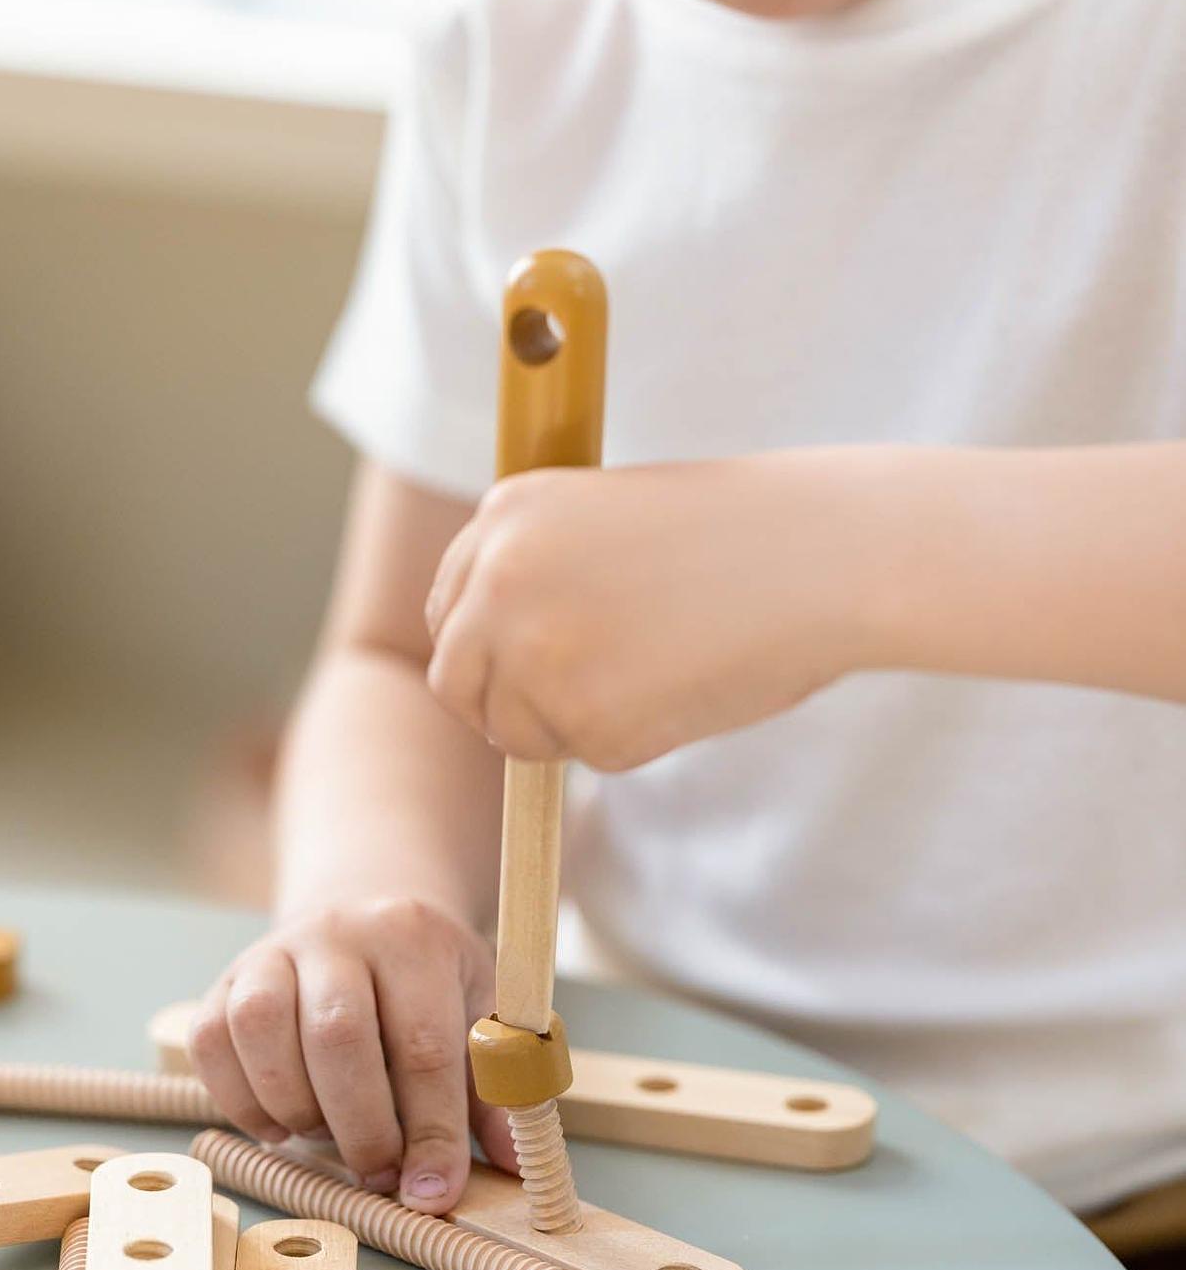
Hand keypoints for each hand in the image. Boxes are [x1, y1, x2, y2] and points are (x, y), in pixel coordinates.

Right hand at [188, 898, 517, 1213]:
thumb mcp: (479, 1015)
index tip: (432, 1192)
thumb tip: (516, 1169)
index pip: (423, 1043)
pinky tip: (280, 1122)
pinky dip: (243, 1101)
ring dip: (296, 1110)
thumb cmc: (428, 983)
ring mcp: (273, 953)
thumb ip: (496, 1091)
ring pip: (263, 1032)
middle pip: (337, 1035)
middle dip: (360, 1126)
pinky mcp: (224, 982)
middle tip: (380, 1171)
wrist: (363, 918)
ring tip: (329, 1136)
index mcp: (414, 937)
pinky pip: (212, 1043)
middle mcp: (339, 933)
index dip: (430, 1131)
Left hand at [425, 456, 870, 769]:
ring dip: (571, 725)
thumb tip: (499, 659)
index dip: (483, 648)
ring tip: (658, 673)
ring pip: (516, 731)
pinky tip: (689, 688)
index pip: (446, 610)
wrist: (823, 555)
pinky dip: (635, 741)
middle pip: (455, 680)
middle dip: (503, 703)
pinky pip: (589, 755)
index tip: (519, 666)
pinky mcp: (586, 718)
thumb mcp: (609, 519)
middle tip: (572, 703)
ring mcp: (536, 653)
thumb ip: (541, 571)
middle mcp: (500, 580)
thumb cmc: (739, 532)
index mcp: (504, 513)